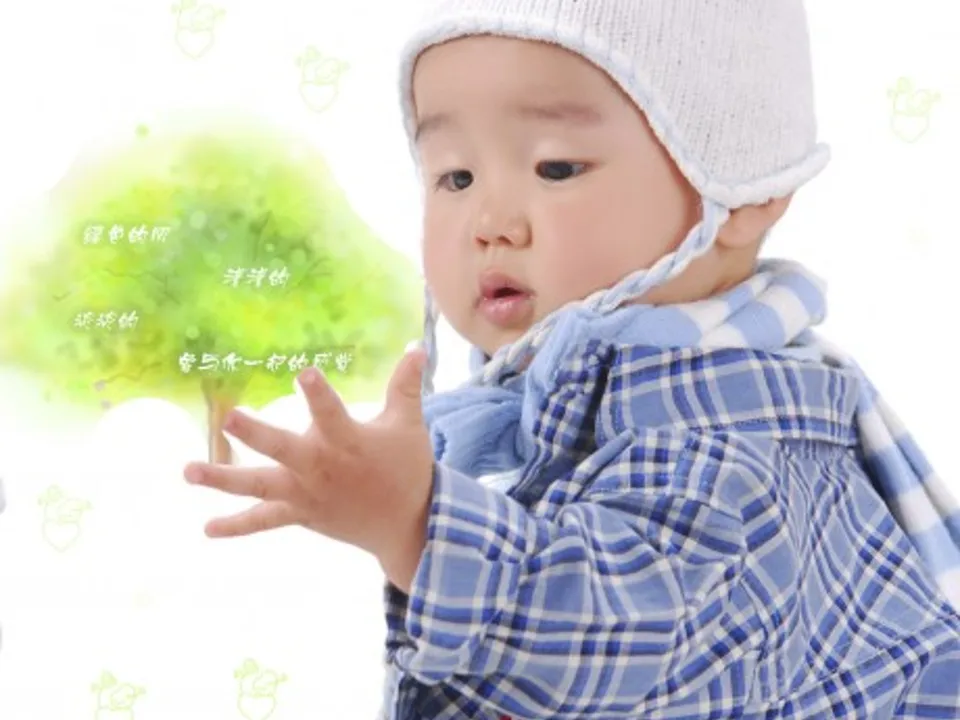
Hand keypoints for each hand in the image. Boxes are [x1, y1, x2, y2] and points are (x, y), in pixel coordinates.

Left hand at [184, 348, 434, 589]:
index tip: (304, 372)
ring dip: (222, 479)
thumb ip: (406, 386)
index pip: (331, 413)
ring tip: (188, 471)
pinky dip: (236, 526)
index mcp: (348, 442)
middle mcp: (320, 468)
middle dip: (255, 434)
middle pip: (282, 449)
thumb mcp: (409, 425)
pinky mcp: (300, 514)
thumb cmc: (407, 468)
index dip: (318, 393)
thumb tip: (416, 346)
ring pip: (259, 486)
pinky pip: (264, 521)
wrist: (406, 525)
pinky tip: (207, 528)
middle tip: (227, 418)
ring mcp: (306, 494)